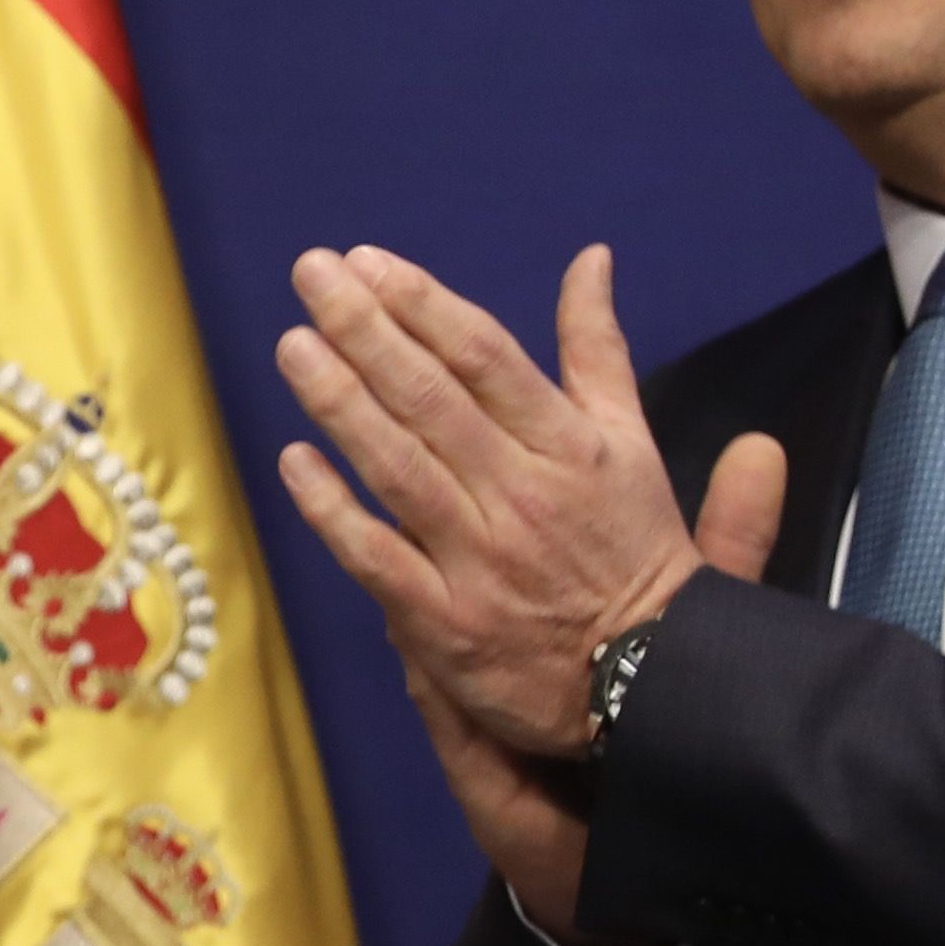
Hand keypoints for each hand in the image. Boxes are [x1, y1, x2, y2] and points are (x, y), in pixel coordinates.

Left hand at [273, 242, 783, 755]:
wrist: (652, 685)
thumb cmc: (634, 552)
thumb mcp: (633, 442)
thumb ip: (600, 351)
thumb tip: (591, 260)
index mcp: (568, 445)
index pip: (485, 356)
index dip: (422, 304)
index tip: (369, 262)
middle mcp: (521, 494)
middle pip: (430, 397)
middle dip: (365, 329)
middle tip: (312, 275)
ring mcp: (479, 561)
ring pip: (398, 466)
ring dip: (340, 402)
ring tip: (293, 347)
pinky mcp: (445, 624)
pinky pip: (376, 556)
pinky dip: (332, 509)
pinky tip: (294, 461)